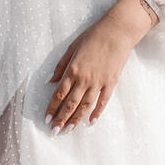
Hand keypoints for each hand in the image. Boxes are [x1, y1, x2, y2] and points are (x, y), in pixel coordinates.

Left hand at [44, 0, 159, 129]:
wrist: (117, 32)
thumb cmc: (92, 36)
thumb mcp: (71, 48)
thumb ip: (60, 66)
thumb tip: (50, 81)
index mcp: (72, 70)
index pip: (59, 94)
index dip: (52, 108)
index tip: (47, 119)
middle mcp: (84, 79)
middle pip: (70, 104)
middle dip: (61, 119)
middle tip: (54, 132)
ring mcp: (98, 82)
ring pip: (85, 106)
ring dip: (76, 120)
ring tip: (69, 130)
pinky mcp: (111, 83)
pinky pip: (103, 101)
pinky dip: (97, 112)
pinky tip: (91, 121)